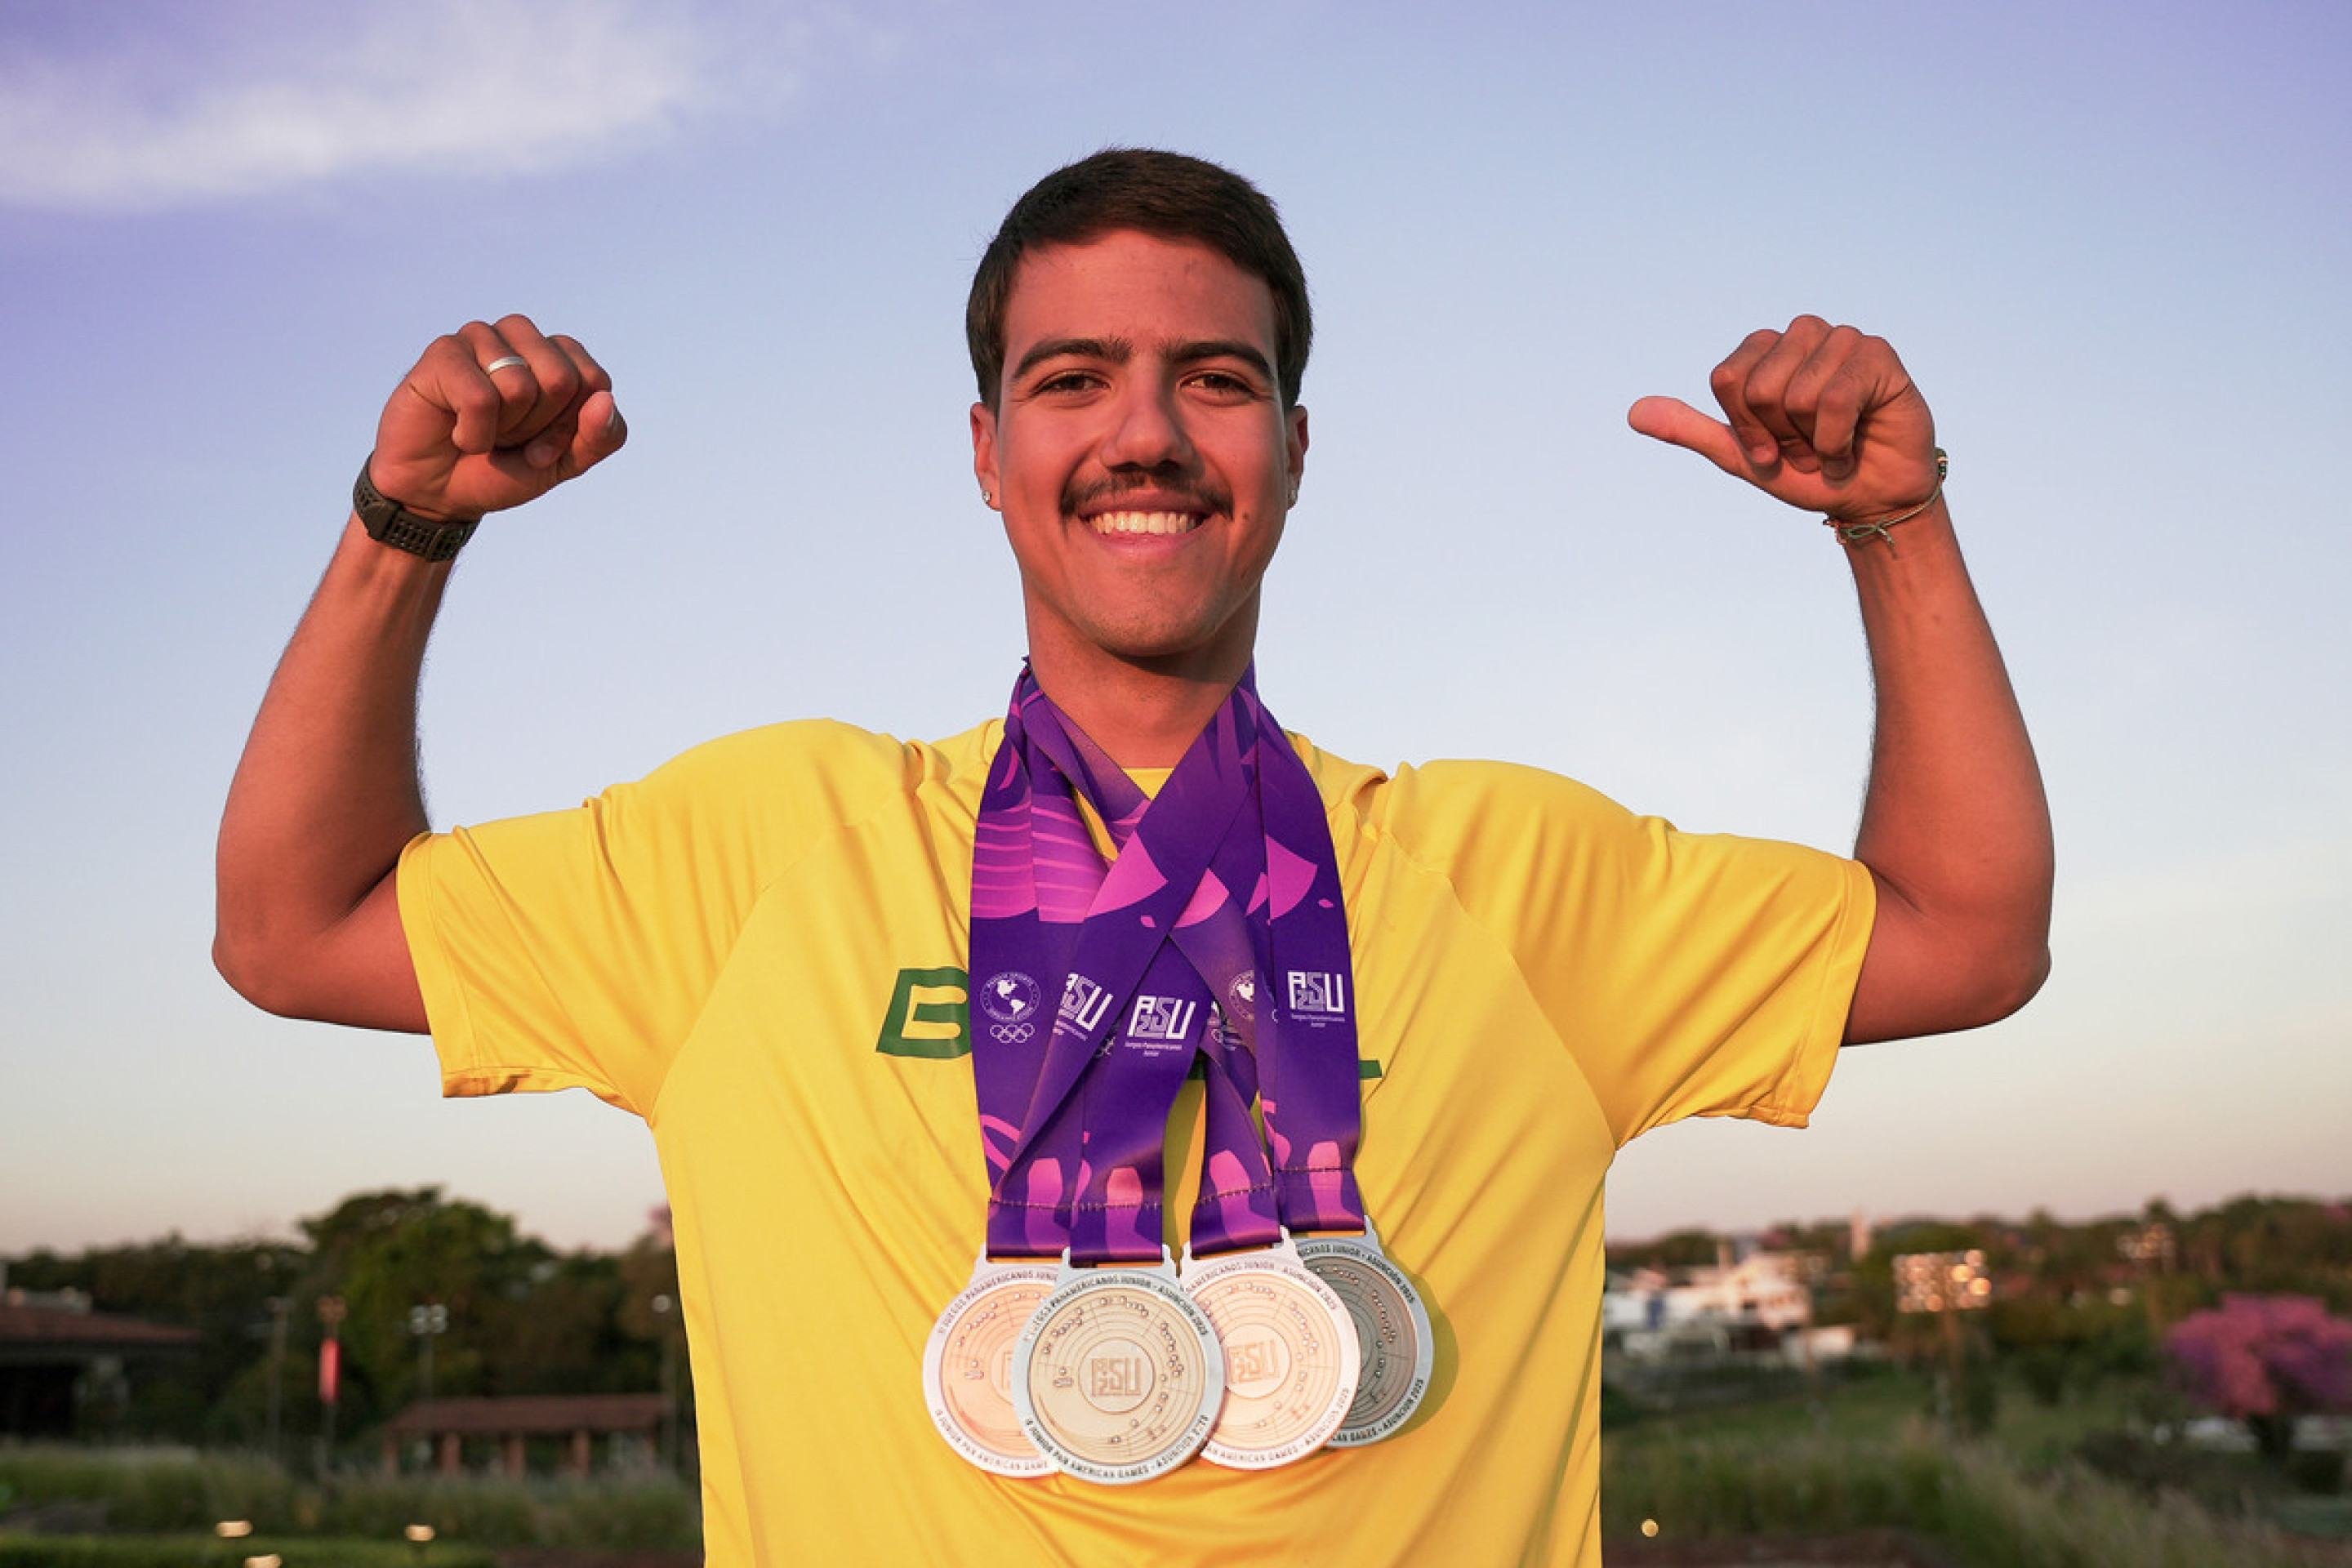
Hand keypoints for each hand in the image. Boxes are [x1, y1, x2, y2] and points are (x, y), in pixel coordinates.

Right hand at [369, 314, 625, 520]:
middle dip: (538, 426)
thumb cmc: (501, 469)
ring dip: (503, 429)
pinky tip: (457, 431)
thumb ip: (600, 438)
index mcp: (558, 354)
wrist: (438, 493)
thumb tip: (605, 399)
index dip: (571, 426)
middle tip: (508, 436)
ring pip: (520, 387)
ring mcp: (481, 337)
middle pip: (561, 379)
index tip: (543, 441)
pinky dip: (473, 433)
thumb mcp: (565, 463)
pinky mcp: (444, 351)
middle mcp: (521, 336)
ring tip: (482, 430)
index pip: (594, 380)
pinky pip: (480, 399)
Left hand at [1627, 315, 1938, 520]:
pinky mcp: (1878, 354)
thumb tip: (1634, 412)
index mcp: (1764, 349)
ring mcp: (1842, 338)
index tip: (1768, 449)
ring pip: (1798, 396)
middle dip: (1780, 437)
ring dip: (1812, 442)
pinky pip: (1837, 400)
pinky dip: (1837, 442)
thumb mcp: (1741, 455)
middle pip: (1759, 389)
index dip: (1745, 429)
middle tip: (1806, 447)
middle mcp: (1801, 333)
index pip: (1727, 380)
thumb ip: (1690, 431)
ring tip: (1831, 445)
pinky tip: (1851, 447)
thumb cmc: (1806, 471)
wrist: (1868, 497)